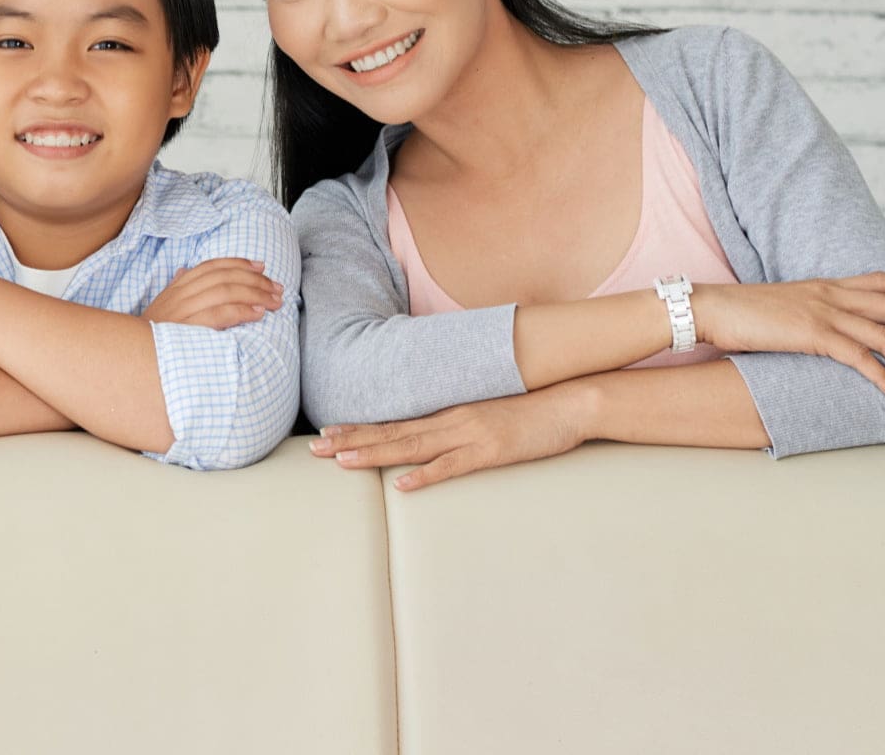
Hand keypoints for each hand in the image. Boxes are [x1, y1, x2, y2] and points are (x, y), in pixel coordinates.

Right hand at [143, 258, 283, 329]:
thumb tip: (185, 270)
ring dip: (255, 294)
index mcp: (178, 287)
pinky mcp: (188, 328)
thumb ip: (177, 287)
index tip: (261, 266)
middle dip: (256, 280)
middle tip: (277, 288)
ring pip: (226, 291)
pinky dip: (242, 311)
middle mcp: (180, 294)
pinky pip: (220, 313)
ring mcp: (183, 310)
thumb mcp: (162, 307)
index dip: (239, 263)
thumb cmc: (151, 335)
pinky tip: (257, 314)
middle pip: (224, 277)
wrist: (132, 356)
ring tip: (274, 301)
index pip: (212, 266)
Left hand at [308, 389, 588, 490]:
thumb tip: (434, 437)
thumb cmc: (529, 410)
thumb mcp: (486, 415)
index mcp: (448, 412)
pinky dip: (424, 475)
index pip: (395, 422)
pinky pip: (452, 466)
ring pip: (412, 446)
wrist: (569, 401)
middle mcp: (451, 420)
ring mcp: (469, 434)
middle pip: (392, 432)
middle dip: (352, 440)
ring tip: (342, 460)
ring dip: (375, 453)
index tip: (328, 433)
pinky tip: (401, 484)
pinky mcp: (490, 451)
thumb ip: (459, 425)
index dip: (360, 428)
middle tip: (315, 448)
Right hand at [690, 274, 884, 402]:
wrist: (711, 308)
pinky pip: (861, 356)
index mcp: (824, 284)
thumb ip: (809, 314)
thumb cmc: (739, 313)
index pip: (883, 282)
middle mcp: (830, 293)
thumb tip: (825, 334)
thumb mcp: (783, 307)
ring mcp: (823, 312)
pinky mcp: (812, 333)